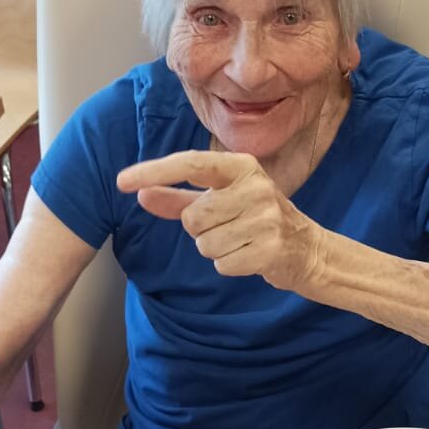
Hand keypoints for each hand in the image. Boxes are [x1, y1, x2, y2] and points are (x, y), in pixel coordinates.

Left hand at [117, 149, 322, 291]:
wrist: (306, 249)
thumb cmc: (255, 220)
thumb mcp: (219, 202)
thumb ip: (177, 199)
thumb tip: (139, 193)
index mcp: (241, 166)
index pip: (189, 163)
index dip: (153, 172)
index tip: (121, 182)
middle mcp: (256, 186)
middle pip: (193, 216)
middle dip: (200, 230)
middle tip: (227, 227)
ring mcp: (266, 217)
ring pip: (205, 243)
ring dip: (215, 249)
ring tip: (241, 241)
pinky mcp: (271, 248)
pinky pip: (222, 264)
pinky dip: (230, 265)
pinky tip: (250, 255)